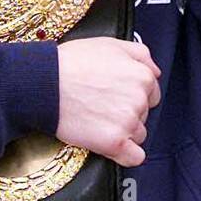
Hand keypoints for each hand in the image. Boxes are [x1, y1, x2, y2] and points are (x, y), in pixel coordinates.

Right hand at [55, 38, 160, 167]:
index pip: (151, 94)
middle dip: (127, 112)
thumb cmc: (73, 61)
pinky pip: (134, 157)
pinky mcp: (113, 143)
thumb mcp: (111, 44)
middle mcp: (140, 100)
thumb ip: (140, 55)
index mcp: (143, 77)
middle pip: (144, 114)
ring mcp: (128, 123)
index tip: (115, 96)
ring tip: (98, 122)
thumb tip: (155, 72)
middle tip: (101, 106)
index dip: (133, 95)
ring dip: (124, 132)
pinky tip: (112, 147)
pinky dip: (126, 155)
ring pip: (138, 134)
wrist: (45, 82)